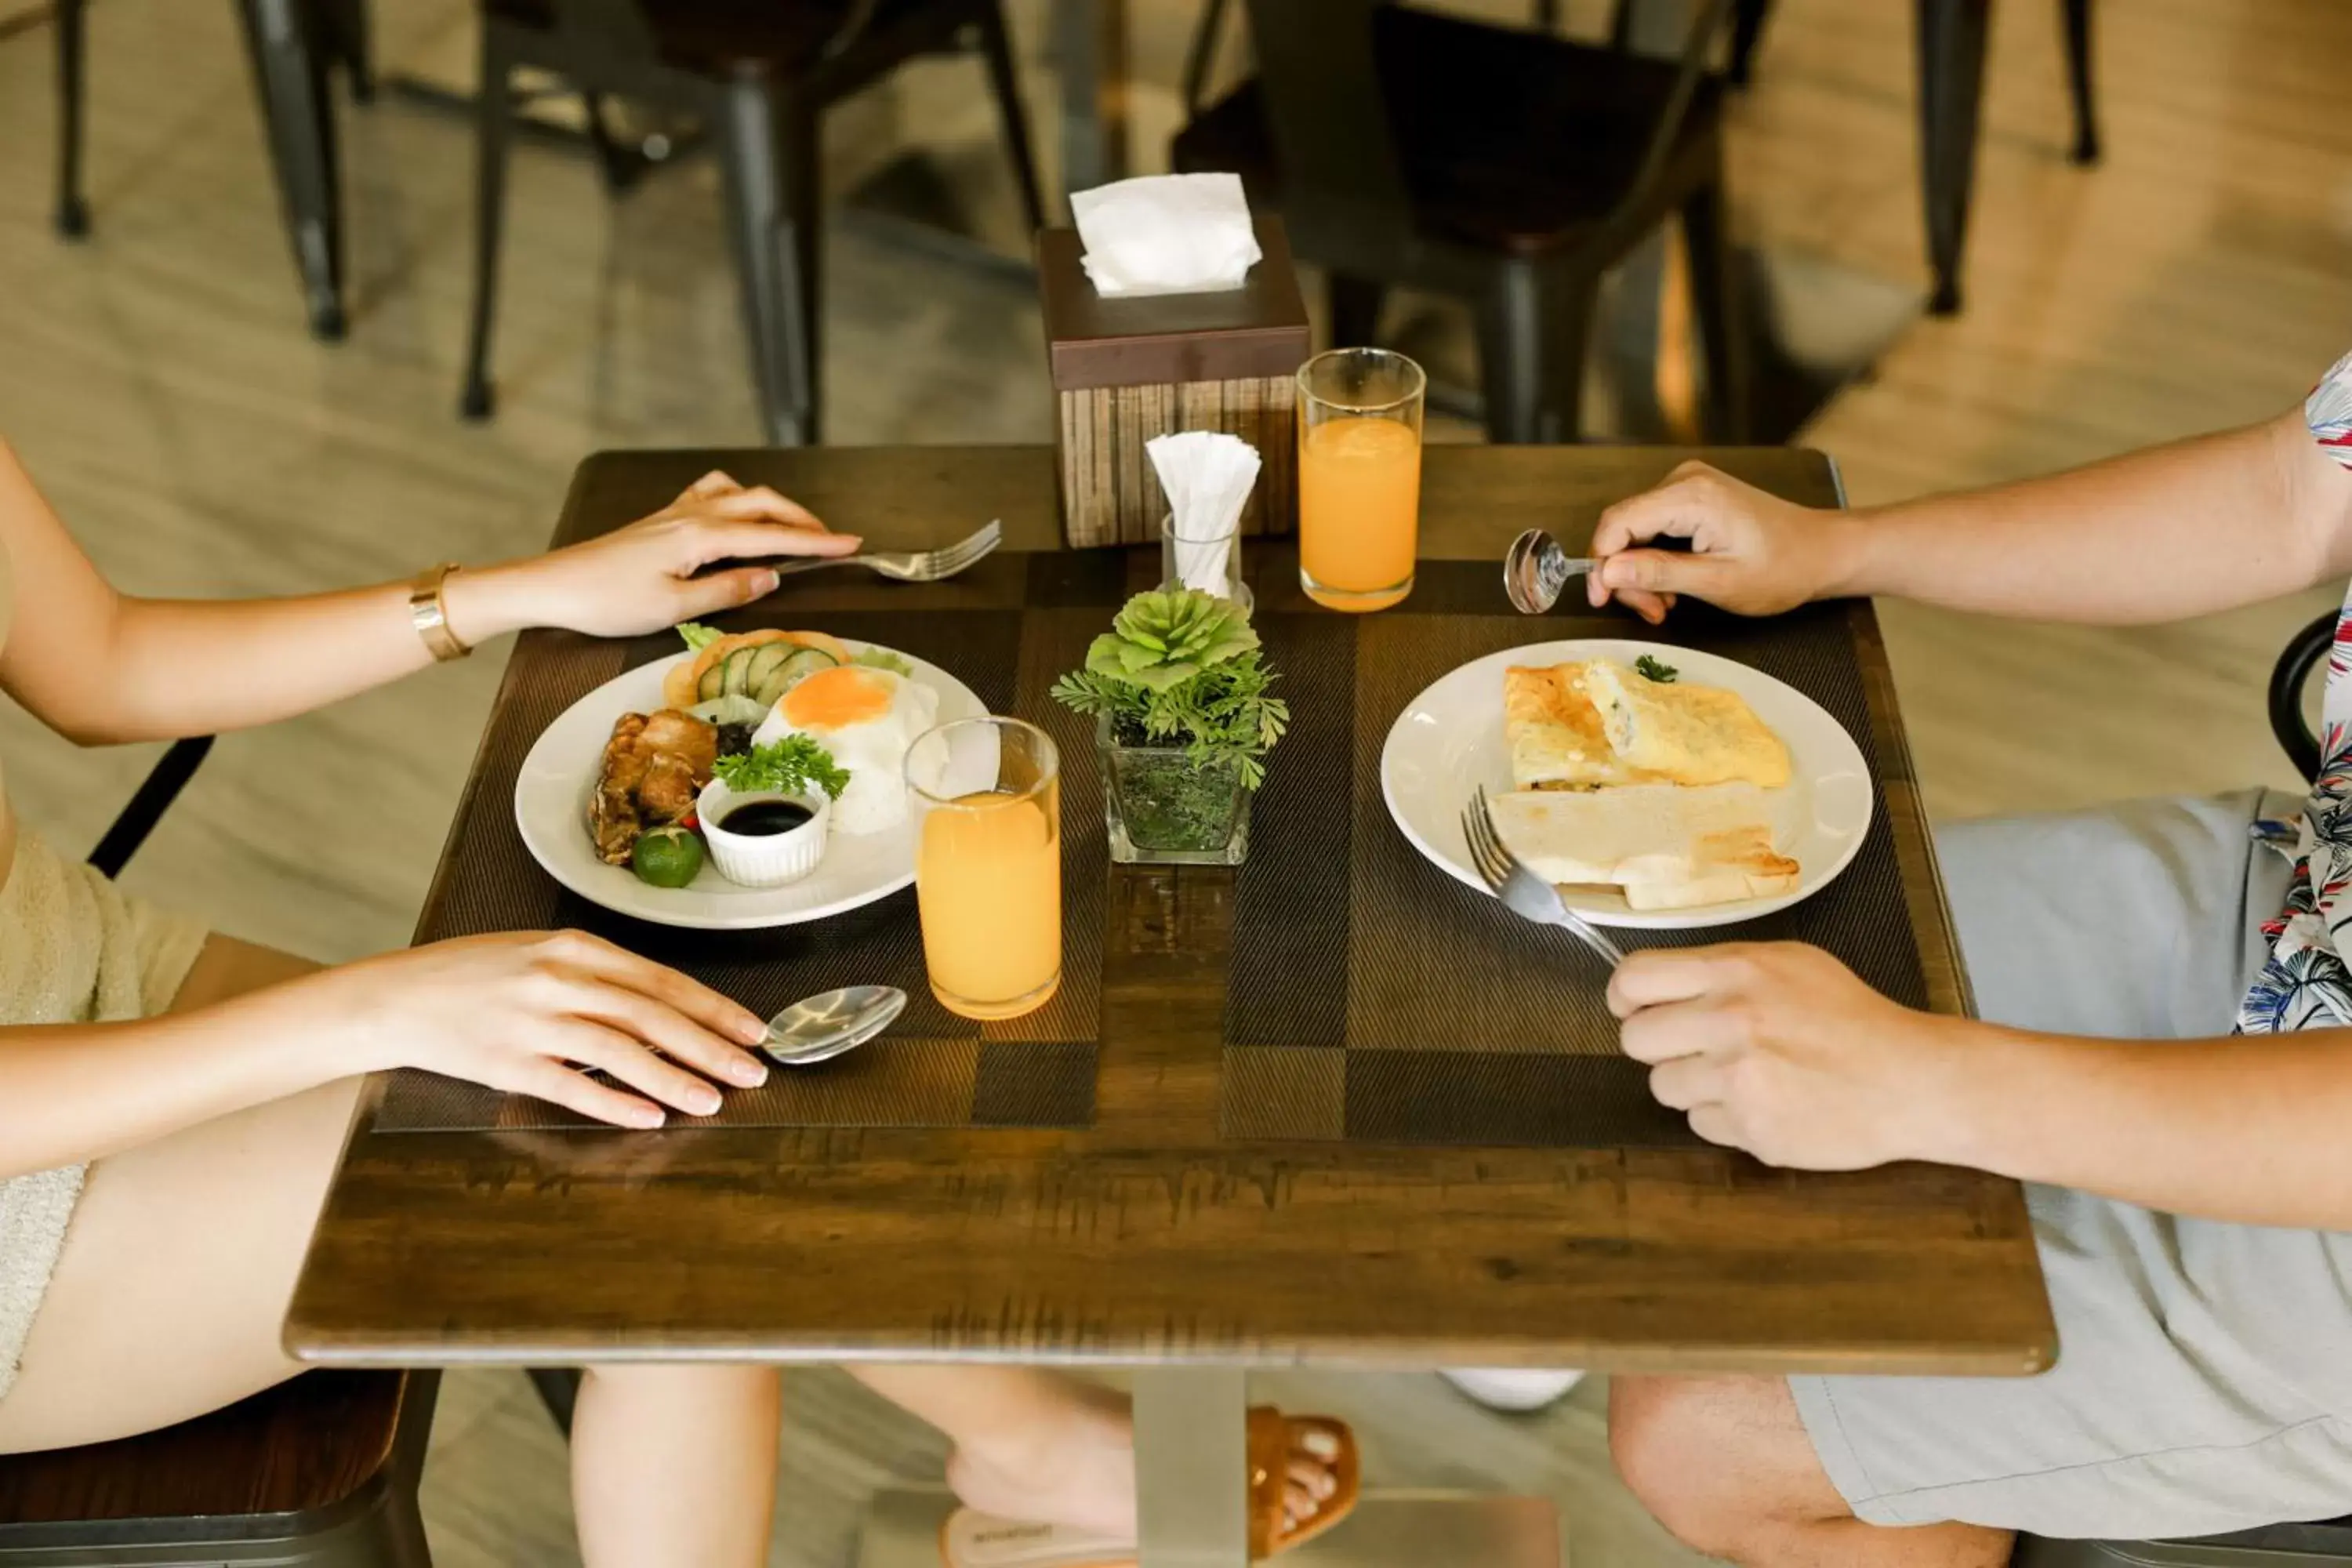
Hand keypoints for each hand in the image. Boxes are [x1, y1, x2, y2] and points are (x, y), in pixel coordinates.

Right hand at [306, 930, 772, 1127]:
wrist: (398, 997)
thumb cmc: (473, 975)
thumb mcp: (540, 954)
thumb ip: (599, 976)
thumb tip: (667, 1010)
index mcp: (573, 947)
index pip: (661, 980)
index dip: (714, 1008)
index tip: (753, 1030)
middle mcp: (558, 980)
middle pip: (652, 1015)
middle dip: (711, 1046)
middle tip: (752, 1071)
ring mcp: (532, 1022)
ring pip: (620, 1051)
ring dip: (673, 1078)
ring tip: (713, 1100)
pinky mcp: (507, 1064)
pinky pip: (572, 1086)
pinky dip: (614, 1103)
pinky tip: (650, 1116)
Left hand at [447, 471, 861, 641]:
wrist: (553, 585)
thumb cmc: (608, 601)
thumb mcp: (673, 607)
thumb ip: (727, 590)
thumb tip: (770, 577)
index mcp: (701, 535)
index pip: (773, 535)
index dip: (815, 541)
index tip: (852, 545)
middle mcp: (692, 514)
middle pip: (763, 503)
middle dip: (803, 519)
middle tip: (834, 540)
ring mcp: (676, 512)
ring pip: (738, 493)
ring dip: (772, 506)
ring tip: (792, 528)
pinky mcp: (662, 520)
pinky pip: (712, 494)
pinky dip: (739, 500)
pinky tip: (739, 517)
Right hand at [1585, 461, 1860, 624]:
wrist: (1820, 552)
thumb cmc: (1781, 568)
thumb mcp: (1717, 582)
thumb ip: (1659, 574)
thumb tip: (1608, 573)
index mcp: (1691, 496)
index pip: (1618, 522)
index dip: (1601, 563)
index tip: (1601, 599)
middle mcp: (1685, 480)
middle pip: (1624, 528)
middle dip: (1627, 575)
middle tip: (1652, 612)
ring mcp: (1689, 485)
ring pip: (1637, 532)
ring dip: (1642, 573)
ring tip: (1668, 604)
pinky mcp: (1693, 496)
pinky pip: (1654, 528)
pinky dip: (1656, 561)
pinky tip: (1675, 585)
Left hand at [1609, 941, 1962, 1168]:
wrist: (1911, 1079)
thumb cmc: (1853, 1019)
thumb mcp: (1789, 965)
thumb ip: (1722, 972)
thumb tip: (1655, 987)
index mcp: (1736, 972)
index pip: (1634, 977)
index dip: (1625, 996)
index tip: (1632, 1007)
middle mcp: (1729, 1021)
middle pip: (1636, 1038)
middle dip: (1659, 1045)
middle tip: (1696, 1048)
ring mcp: (1738, 1079)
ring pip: (1664, 1086)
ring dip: (1693, 1085)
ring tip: (1745, 1077)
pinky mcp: (1752, 1129)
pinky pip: (1701, 1124)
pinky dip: (1726, 1119)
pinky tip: (1768, 1104)